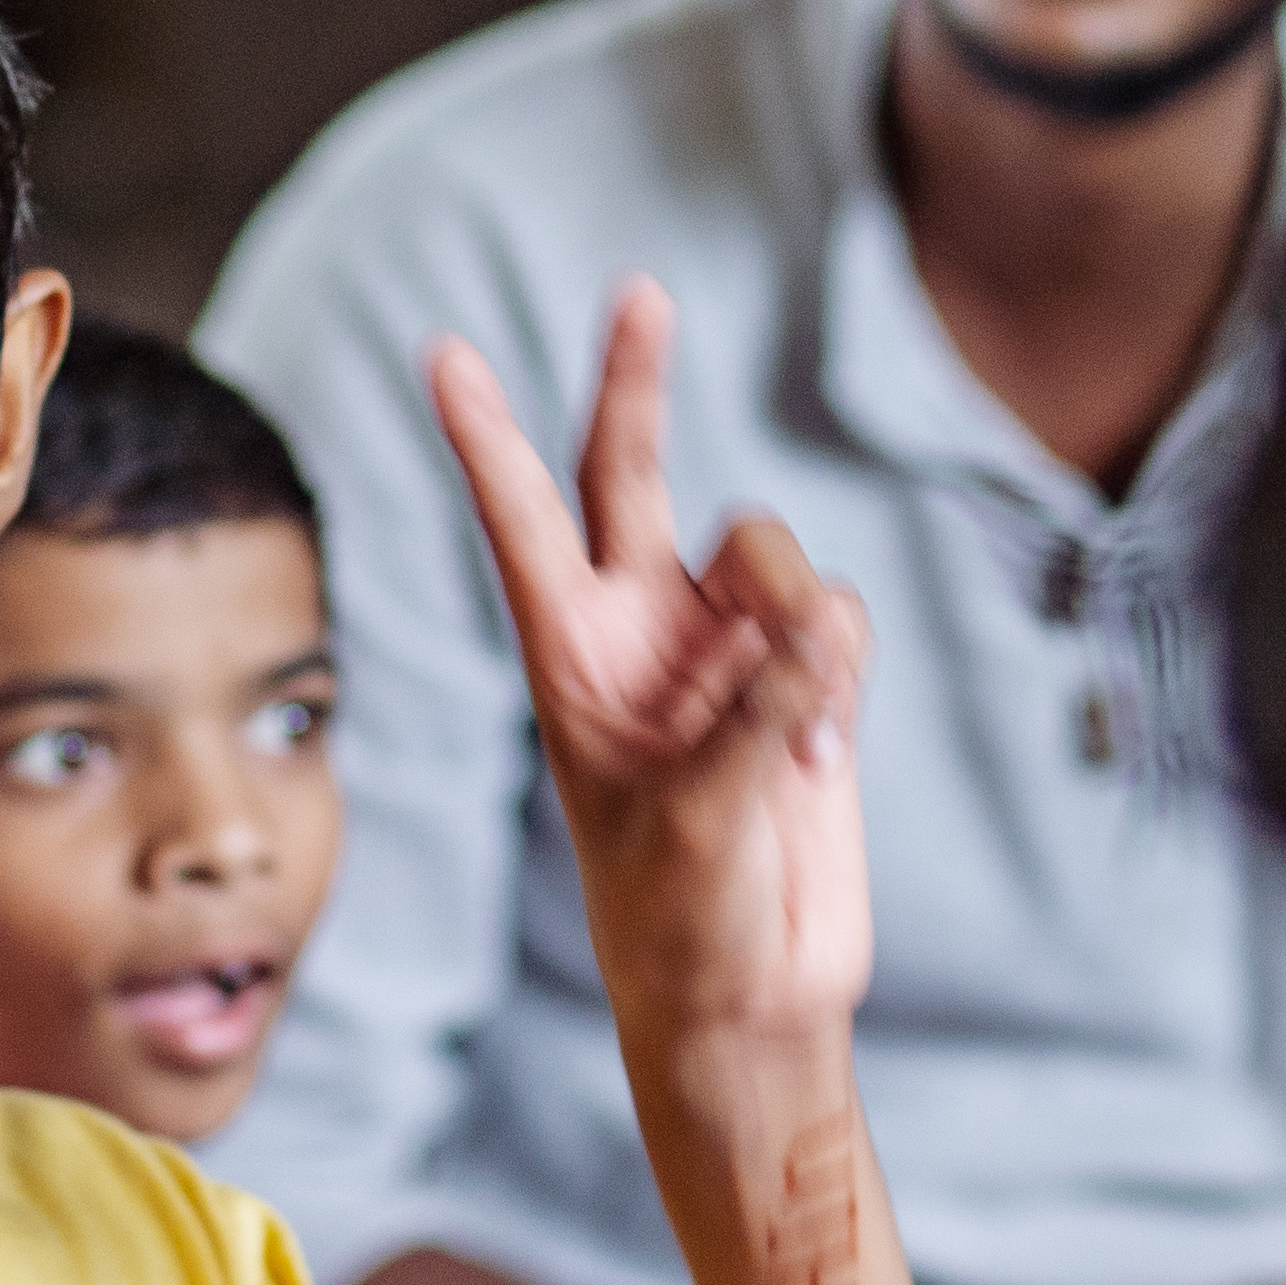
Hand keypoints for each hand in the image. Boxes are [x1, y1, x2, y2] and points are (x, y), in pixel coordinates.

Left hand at [428, 287, 872, 1071]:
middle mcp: (641, 632)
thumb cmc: (680, 918)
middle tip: (637, 290)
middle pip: (634, 470)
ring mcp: (727, 649)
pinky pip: (839, 616)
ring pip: (770, 551)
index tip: (442, 352)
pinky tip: (822, 743)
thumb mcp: (693, 811)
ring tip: (789, 727)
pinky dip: (843, 668)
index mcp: (570, 656)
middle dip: (635, 383)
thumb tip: (819, 621)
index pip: (521, 521)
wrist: (753, 994)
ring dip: (792, 615)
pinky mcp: (807, 680)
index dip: (487, 436)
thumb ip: (754, 703)